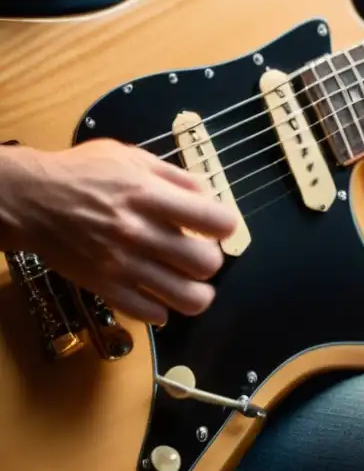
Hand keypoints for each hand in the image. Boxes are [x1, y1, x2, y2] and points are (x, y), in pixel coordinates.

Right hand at [2, 139, 236, 323]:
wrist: (31, 199)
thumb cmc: (84, 173)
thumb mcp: (133, 157)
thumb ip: (176, 177)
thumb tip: (210, 198)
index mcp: (150, 196)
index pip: (215, 220)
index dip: (225, 225)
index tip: (216, 226)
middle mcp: (139, 232)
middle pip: (205, 263)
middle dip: (211, 261)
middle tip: (199, 254)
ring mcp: (122, 264)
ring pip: (186, 298)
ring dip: (197, 292)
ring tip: (191, 284)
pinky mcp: (105, 287)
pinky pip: (150, 312)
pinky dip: (162, 309)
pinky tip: (159, 295)